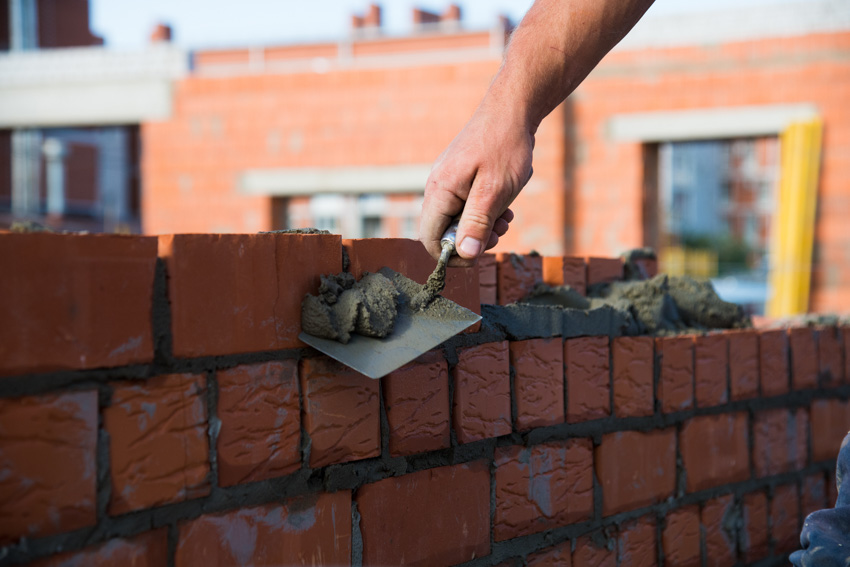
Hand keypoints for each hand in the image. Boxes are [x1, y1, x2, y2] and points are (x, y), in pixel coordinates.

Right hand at [419, 101, 533, 265]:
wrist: (512, 110)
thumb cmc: (504, 147)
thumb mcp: (494, 192)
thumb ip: (476, 224)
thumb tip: (464, 255)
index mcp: (439, 191)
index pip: (429, 238)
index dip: (450, 255)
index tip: (477, 255)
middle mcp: (438, 187)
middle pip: (444, 231)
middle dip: (472, 239)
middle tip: (498, 232)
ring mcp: (449, 181)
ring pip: (458, 219)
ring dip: (482, 226)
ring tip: (505, 217)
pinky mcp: (461, 177)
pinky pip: (467, 205)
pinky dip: (485, 211)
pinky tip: (504, 205)